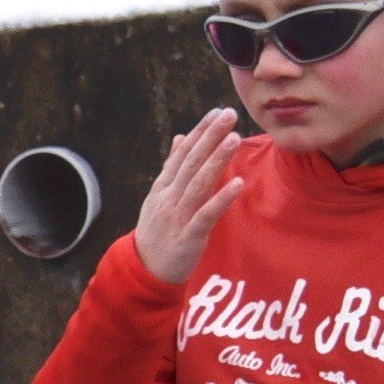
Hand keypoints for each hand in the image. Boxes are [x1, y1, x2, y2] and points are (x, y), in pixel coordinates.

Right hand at [133, 112, 252, 285]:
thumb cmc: (157, 232)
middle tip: (228, 114)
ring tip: (234, 138)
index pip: (183, 154)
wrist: (146, 271)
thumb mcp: (159, 197)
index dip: (200, 132)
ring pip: (198, 183)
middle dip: (210, 137)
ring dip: (217, 160)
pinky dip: (222, 198)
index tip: (217, 112)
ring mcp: (178, 217)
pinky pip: (207, 215)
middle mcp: (169, 198)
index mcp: (163, 187)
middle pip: (191, 163)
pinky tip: (237, 183)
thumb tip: (180, 137)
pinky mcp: (189, 237)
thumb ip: (172, 168)